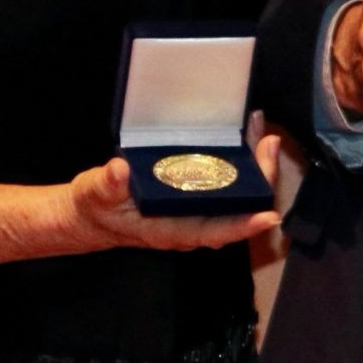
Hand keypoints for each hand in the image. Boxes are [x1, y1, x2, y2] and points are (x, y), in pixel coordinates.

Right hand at [67, 112, 284, 251]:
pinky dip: (238, 159)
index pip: (216, 231)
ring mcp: (196, 208)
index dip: (244, 225)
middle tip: (267, 143)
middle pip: (237, 209)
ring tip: (261, 131)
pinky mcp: (194, 192)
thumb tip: (120, 172)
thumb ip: (107, 186)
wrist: (93, 213)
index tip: (269, 216)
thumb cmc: (97, 206)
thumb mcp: (97, 194)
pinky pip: (225, 180)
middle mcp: (192, 222)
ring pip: (236, 193)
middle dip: (258, 179)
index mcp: (173, 230)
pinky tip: (243, 134)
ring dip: (252, 165)